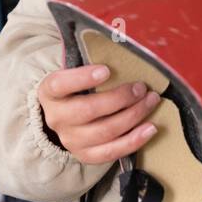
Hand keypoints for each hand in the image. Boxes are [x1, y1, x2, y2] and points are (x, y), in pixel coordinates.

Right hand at [38, 63, 160, 164]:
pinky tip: (150, 128)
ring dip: (133, 116)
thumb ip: (90, 66)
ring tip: (151, 102)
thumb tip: (123, 45)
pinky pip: (111, 152)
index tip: (106, 70)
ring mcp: (70, 140)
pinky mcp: (85, 155)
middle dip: (120, 98)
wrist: (62, 120)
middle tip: (141, 87)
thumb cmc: (75, 91)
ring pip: (104, 131)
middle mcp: (56, 118)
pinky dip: (134, 141)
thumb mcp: (73, 75)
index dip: (82, 78)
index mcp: (50, 93)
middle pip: (88, 110)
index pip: (60, 84)